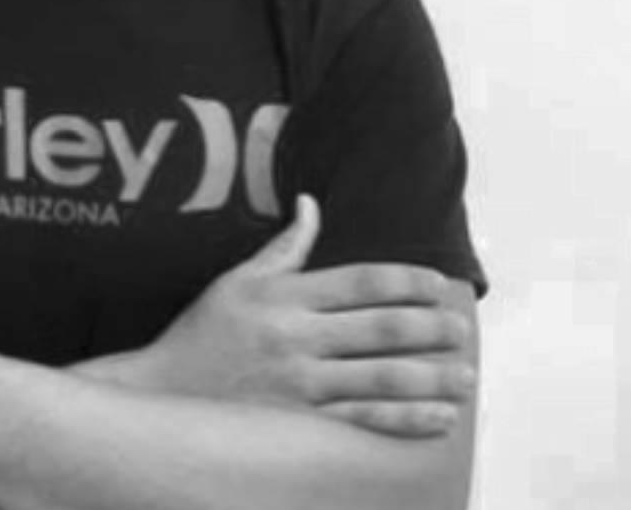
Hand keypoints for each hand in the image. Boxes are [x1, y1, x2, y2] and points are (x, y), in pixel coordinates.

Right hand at [78, 195, 473, 437]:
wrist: (164, 395)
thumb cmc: (203, 332)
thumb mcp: (237, 280)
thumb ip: (283, 247)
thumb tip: (310, 204)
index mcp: (284, 296)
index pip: (360, 282)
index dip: (405, 281)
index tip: (438, 283)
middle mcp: (297, 338)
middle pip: (380, 329)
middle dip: (431, 327)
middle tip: (464, 327)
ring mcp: (301, 385)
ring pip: (382, 378)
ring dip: (431, 376)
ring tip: (466, 374)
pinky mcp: (301, 424)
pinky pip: (364, 423)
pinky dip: (407, 421)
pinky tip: (439, 417)